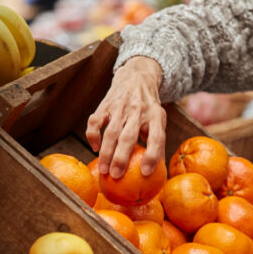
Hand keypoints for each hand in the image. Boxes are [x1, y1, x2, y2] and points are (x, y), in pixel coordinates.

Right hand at [86, 56, 165, 178]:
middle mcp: (139, 111)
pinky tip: (94, 148)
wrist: (137, 77)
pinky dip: (92, 135)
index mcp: (156, 116)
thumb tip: (159, 175)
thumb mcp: (158, 121)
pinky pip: (95, 121)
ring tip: (103, 170)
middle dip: (121, 158)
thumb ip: (158, 144)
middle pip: (129, 137)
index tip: (146, 173)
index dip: (152, 156)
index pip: (156, 137)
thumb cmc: (148, 109)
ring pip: (111, 132)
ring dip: (106, 152)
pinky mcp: (105, 104)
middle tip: (116, 176)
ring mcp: (121, 106)